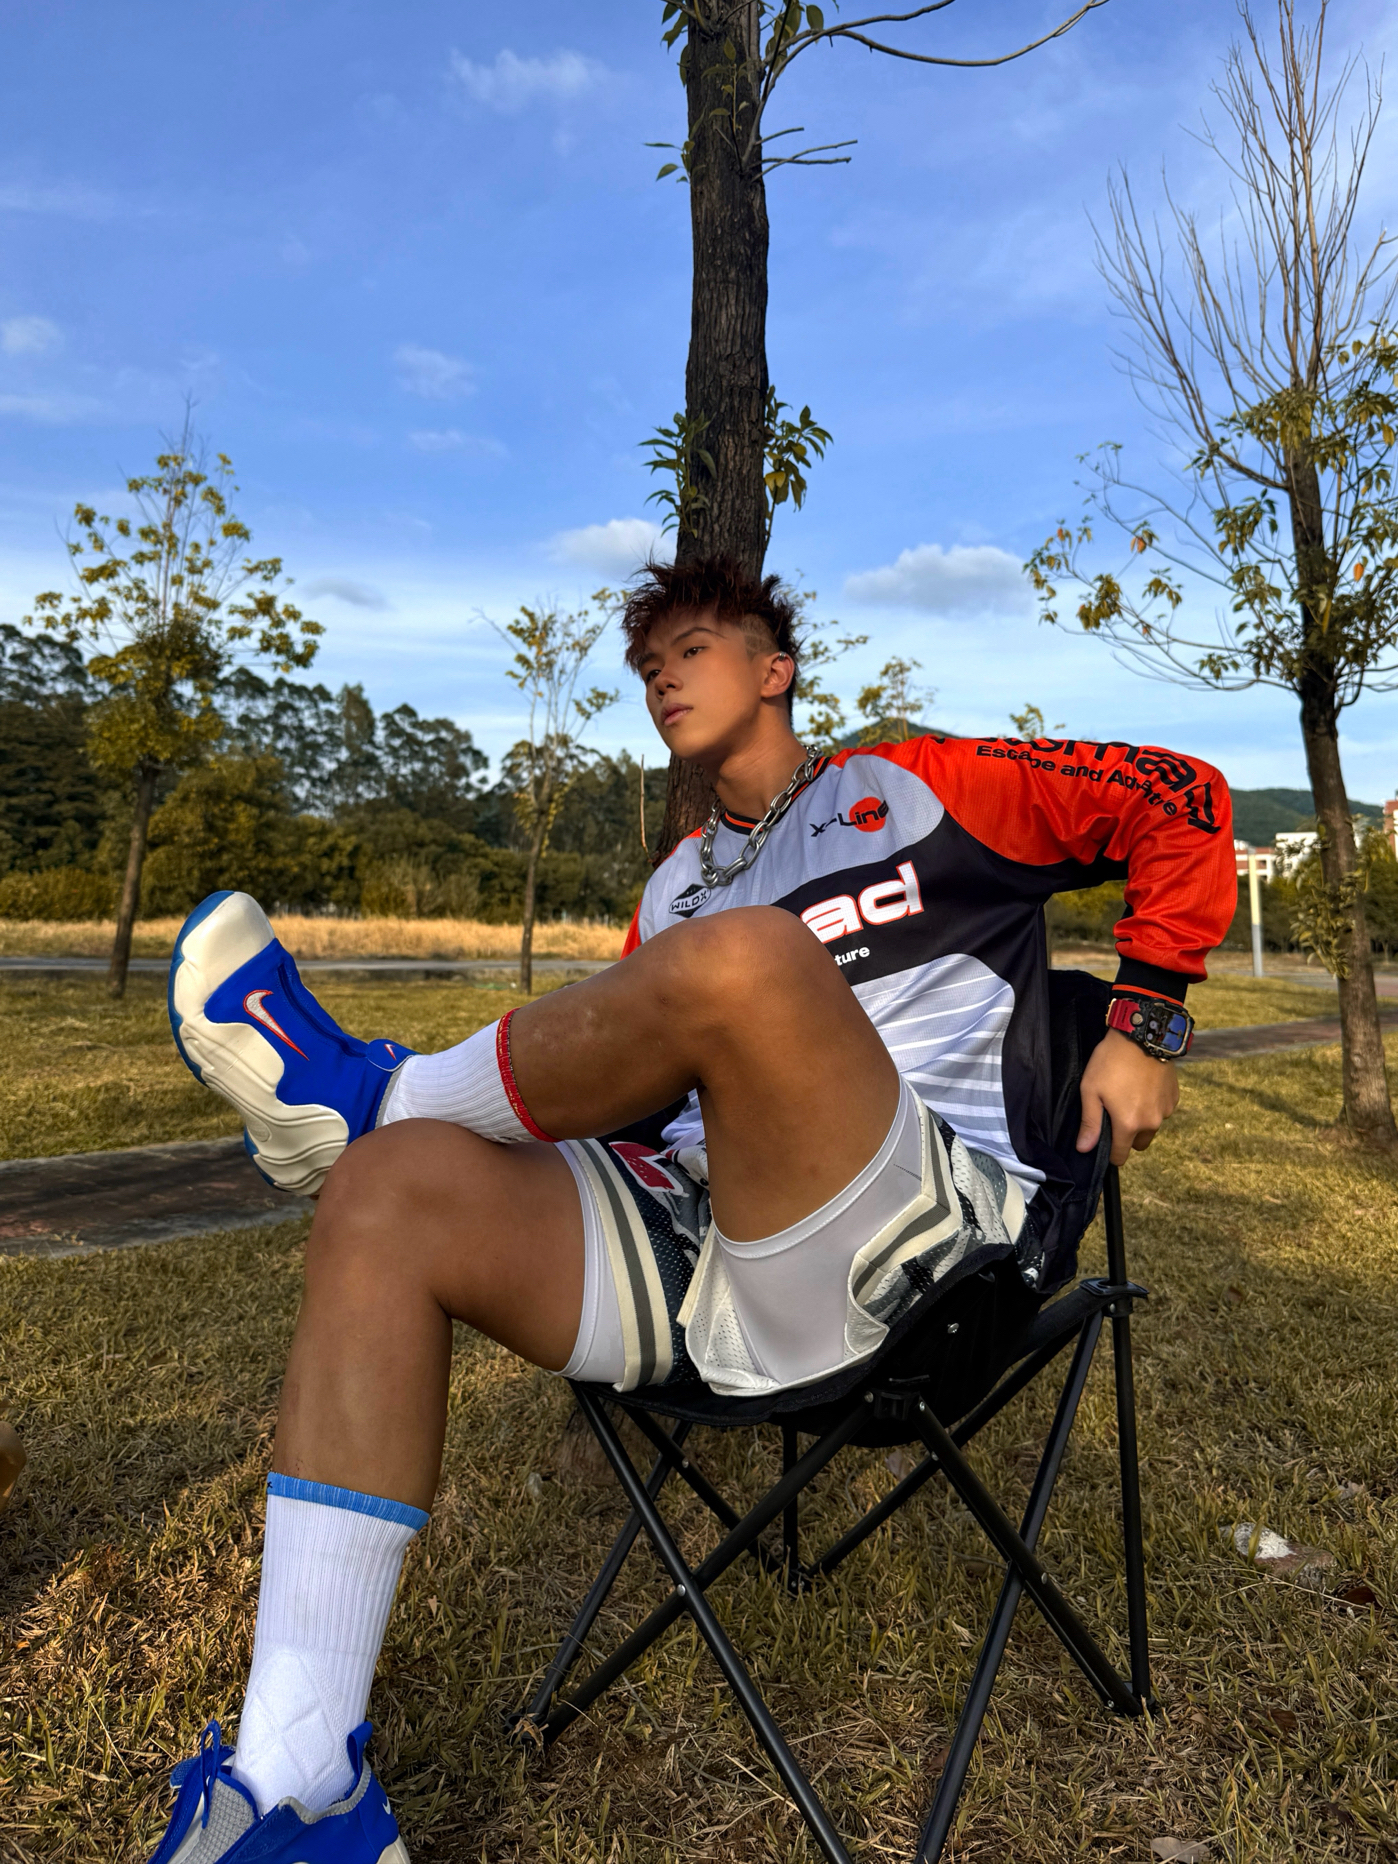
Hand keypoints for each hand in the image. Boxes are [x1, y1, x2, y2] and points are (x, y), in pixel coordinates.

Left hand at [1076, 1028, 1178, 1165]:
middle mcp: (1151, 1123)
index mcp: (1129, 1124)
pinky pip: (1161, 1111)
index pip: (1121, 1156)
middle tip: (1115, 1114)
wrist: (1143, 1036)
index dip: (1111, 1153)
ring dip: (1142, 1121)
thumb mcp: (1091, 1090)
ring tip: (1129, 1097)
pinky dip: (1152, 1106)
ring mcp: (1165, 1110)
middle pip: (1139, 1144)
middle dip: (1128, 1137)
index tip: (1103, 1141)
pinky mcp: (1174, 1098)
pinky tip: (1143, 1088)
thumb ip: (1090, 1122)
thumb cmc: (1111, 1062)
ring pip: (1151, 1128)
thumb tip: (1084, 1148)